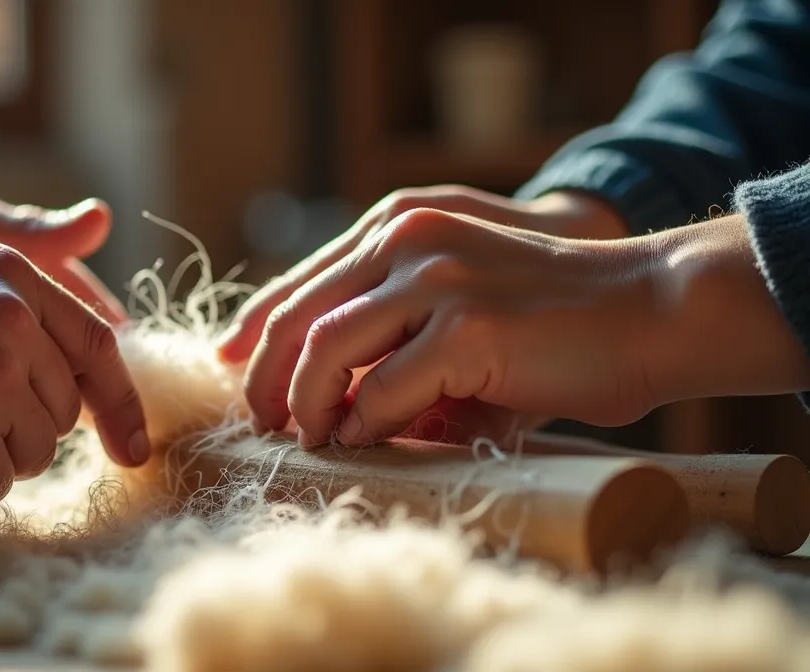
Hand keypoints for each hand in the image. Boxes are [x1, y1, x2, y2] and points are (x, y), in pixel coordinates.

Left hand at [240, 208, 809, 446]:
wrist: (650, 311)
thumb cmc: (553, 322)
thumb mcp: (455, 306)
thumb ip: (390, 330)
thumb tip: (321, 395)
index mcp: (400, 226)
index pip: (300, 281)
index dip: (255, 329)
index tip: (231, 369)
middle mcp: (407, 239)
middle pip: (297, 316)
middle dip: (267, 379)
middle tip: (263, 423)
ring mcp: (437, 279)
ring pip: (325, 350)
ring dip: (305, 405)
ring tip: (310, 437)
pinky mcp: (467, 327)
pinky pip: (382, 390)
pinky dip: (364, 424)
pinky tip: (364, 439)